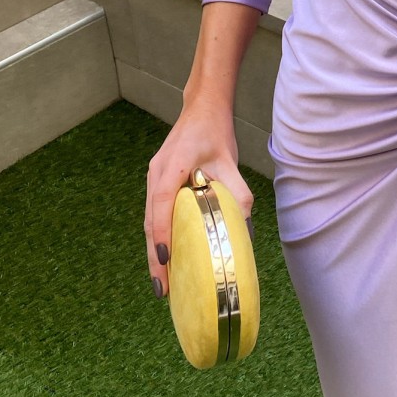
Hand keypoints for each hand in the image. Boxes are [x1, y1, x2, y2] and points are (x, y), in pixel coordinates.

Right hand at [144, 99, 251, 299]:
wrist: (202, 107)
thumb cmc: (215, 132)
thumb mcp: (230, 162)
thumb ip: (238, 192)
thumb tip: (247, 228)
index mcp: (170, 168)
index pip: (161, 206)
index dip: (161, 235)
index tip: (166, 262)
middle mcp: (155, 175)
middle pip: (149, 222)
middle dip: (154, 257)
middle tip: (163, 289)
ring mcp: (153, 178)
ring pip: (149, 220)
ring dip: (154, 249)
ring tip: (163, 281)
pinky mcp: (158, 181)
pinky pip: (154, 213)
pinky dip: (158, 235)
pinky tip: (166, 254)